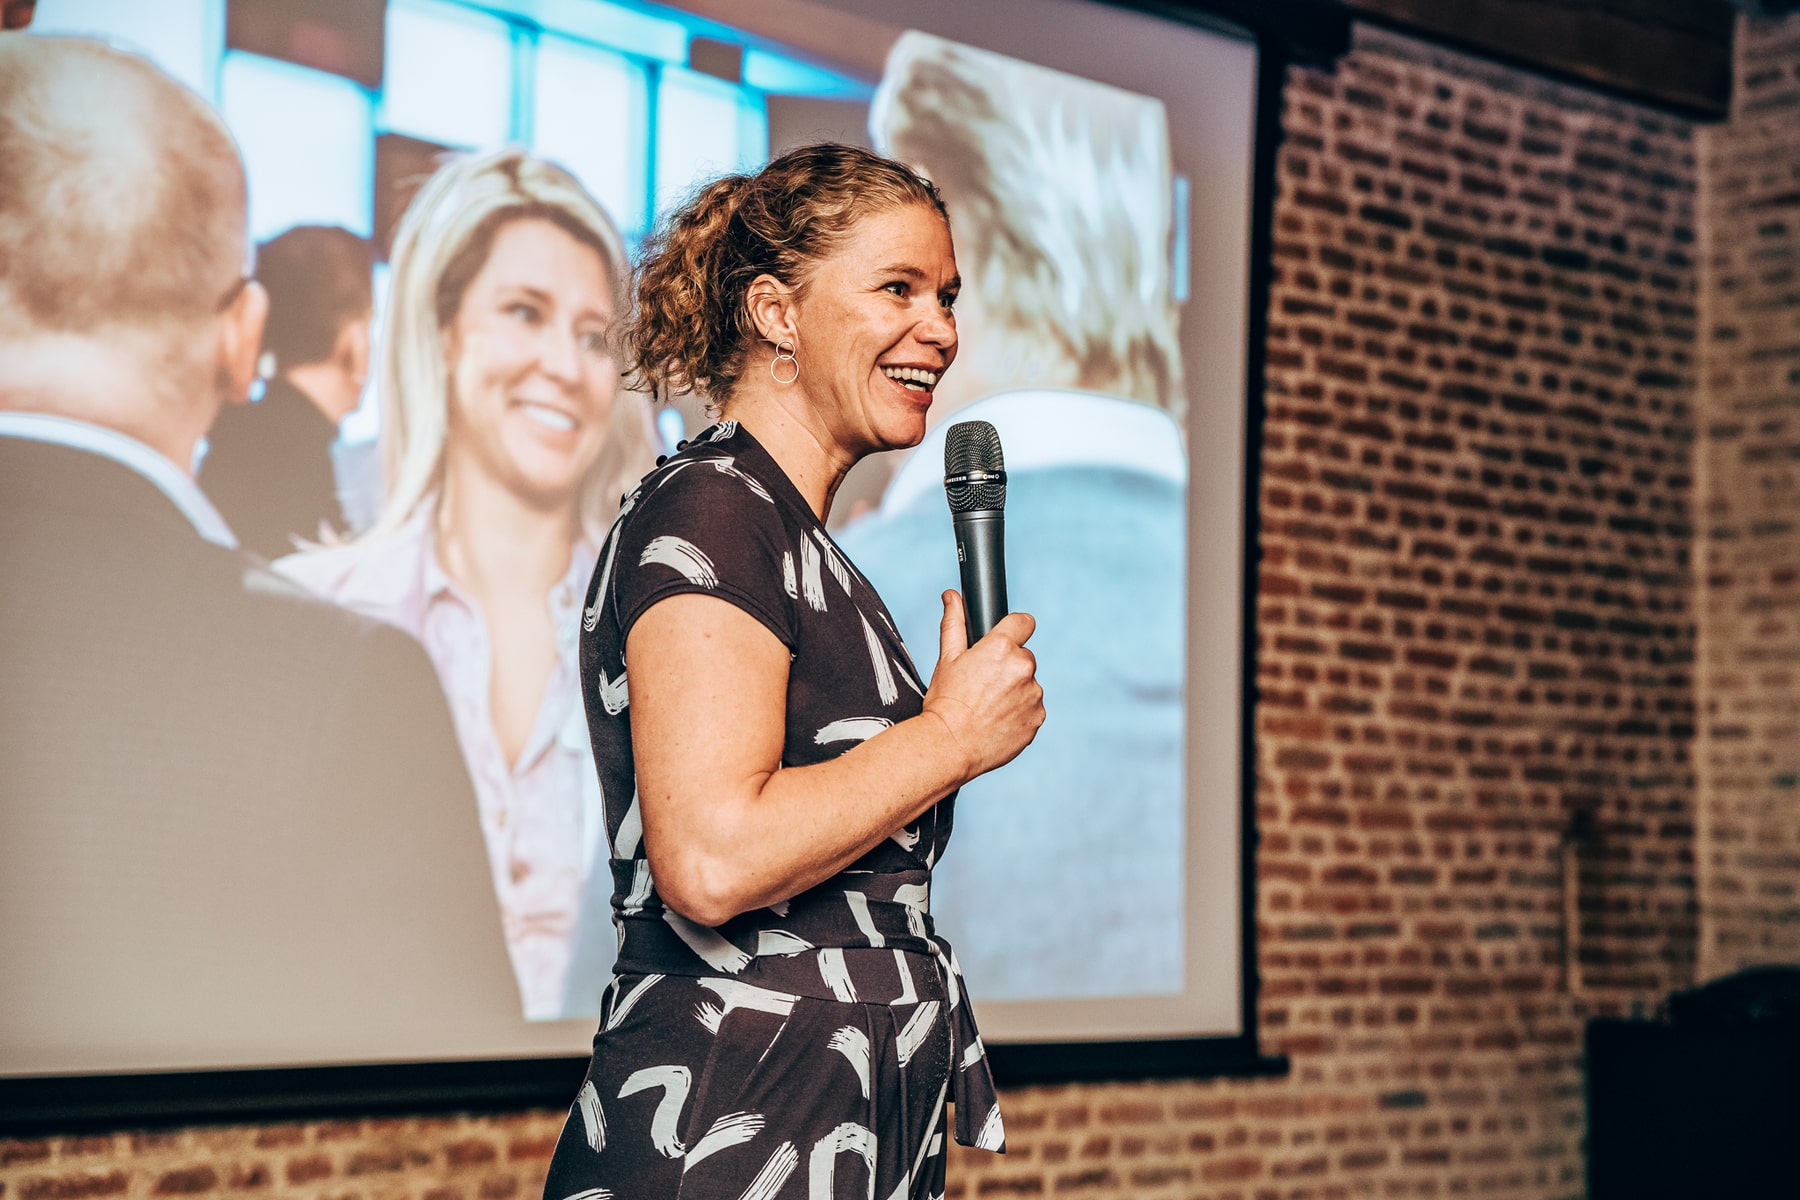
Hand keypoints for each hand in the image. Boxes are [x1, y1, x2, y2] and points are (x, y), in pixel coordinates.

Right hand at [921, 591, 1044, 782]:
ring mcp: (1034, 694)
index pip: (1024, 622)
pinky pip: (1032, 708)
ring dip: (1015, 690)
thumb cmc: (945, 701)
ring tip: (988, 707)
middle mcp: (1023, 667)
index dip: (1014, 629)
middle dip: (1008, 666)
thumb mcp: (947, 659)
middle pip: (1023, 657)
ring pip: (1028, 684)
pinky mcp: (1038, 718)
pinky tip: (998, 720)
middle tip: (984, 684)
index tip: (1006, 639)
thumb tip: (951, 596)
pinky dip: (1020, 712)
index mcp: (1001, 647)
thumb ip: (954, 624)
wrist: (949, 745)